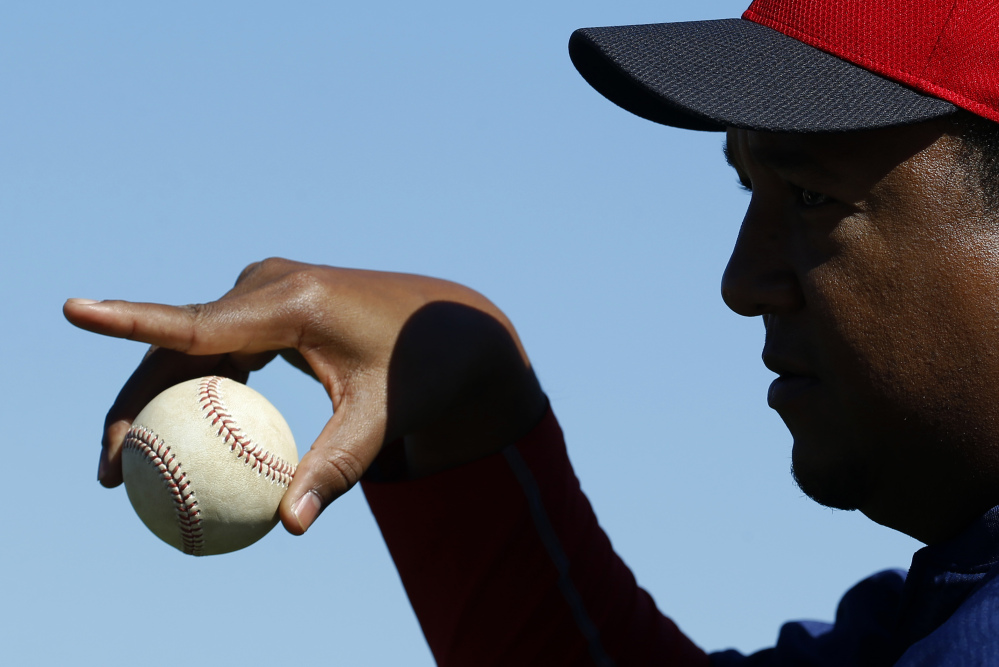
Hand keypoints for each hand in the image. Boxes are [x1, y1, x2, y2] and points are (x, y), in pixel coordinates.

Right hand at [64, 258, 545, 533]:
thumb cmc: (419, 372)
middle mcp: (269, 283)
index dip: (129, 319)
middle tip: (111, 476)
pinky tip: (182, 438)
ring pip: (189, 344)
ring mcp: (266, 289)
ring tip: (131, 469)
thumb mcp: (382, 420)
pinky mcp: (268, 303)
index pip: (196, 322)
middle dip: (135, 404)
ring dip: (158, 398)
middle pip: (178, 341)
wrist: (450, 328)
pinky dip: (194, 388)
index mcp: (293, 300)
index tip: (75, 311)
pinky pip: (214, 347)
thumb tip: (289, 527)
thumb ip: (338, 467)